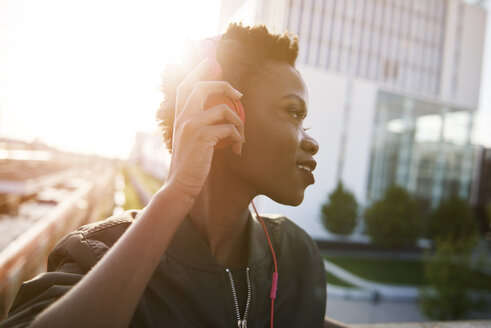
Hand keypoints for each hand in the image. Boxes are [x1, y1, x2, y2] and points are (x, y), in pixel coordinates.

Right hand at [166, 59, 244, 198]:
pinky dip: (238, 138)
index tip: (210, 62)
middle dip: (224, 86)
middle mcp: (184, 117)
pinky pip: (229, 128)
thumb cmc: (190, 166)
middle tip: (239, 95)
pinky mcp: (203, 137)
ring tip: (241, 137)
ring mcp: (192, 125)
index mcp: (180, 117)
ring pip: (223, 109)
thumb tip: (220, 114)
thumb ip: (200, 125)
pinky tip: (237, 149)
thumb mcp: (191, 141)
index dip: (197, 71)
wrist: (180, 186)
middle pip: (203, 87)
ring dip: (239, 122)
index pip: (186, 86)